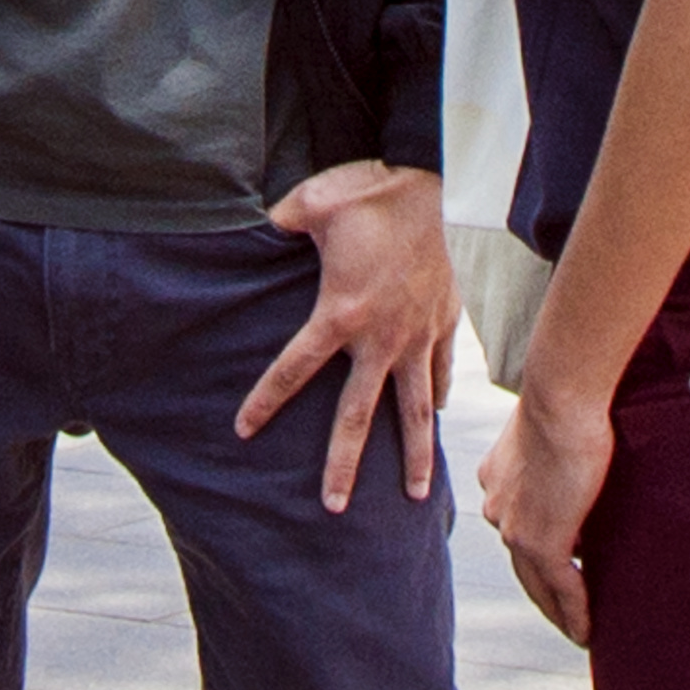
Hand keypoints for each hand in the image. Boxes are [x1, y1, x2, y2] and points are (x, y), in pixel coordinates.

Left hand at [235, 163, 454, 509]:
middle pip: (358, 414)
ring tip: (415, 497)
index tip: (243, 431)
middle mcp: (381, 336)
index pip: (293, 369)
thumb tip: (258, 226)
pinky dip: (437, 396)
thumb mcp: (311, 204)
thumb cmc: (367, 193)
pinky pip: (441, 370)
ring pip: (415, 408)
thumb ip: (280, 222)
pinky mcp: (445, 320)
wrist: (431, 182)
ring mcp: (418, 333)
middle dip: (344, 464)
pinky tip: (433, 418)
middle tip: (333, 507)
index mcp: (341, 313)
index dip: (265, 400)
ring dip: (415, 454)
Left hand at [476, 377, 616, 645]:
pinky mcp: (542, 541)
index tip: (556, 561)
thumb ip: (558, 446)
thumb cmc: (567, 396)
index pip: (517, 523)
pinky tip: (587, 631)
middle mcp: (498, 508)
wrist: (560, 398)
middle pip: (522, 563)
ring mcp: (516, 529)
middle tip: (564, 614)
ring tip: (578, 630)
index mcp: (497, 479)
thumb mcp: (555, 426)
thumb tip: (584, 455)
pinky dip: (576, 611)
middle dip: (543, 592)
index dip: (535, 546)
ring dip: (557, 610)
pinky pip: (562, 586)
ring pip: (538, 583)